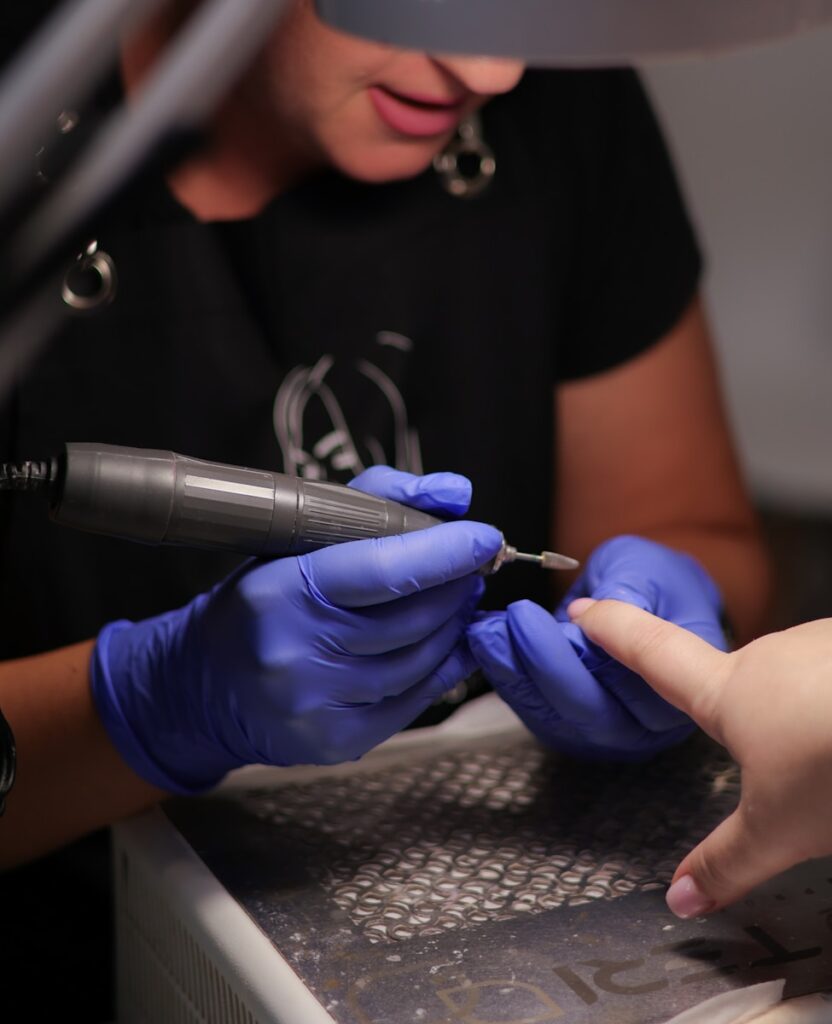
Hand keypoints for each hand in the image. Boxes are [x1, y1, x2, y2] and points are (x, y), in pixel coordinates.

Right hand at [91, 468, 501, 793]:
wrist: (206, 686)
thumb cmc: (265, 598)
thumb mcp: (300, 535)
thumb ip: (377, 499)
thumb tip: (454, 493)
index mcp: (281, 590)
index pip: (383, 570)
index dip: (445, 553)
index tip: (484, 538)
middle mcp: (293, 652)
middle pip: (411, 619)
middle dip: (456, 588)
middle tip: (472, 569)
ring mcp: (314, 703)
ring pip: (419, 661)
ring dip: (453, 627)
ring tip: (459, 602)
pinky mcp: (333, 741)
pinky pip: (413, 700)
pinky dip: (445, 669)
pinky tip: (453, 645)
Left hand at [467, 535, 724, 759]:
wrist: (646, 597)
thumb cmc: (656, 582)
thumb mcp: (647, 570)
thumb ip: (625, 591)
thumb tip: (584, 615)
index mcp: (683, 686)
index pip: (633, 680)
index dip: (592, 650)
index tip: (555, 615)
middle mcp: (645, 724)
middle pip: (587, 708)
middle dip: (541, 664)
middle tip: (508, 622)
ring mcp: (605, 733)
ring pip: (554, 715)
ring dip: (513, 672)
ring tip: (487, 631)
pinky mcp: (569, 728)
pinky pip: (533, 710)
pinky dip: (506, 678)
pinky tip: (487, 645)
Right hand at [570, 599, 831, 917]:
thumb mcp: (779, 831)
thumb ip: (725, 863)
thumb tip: (682, 897)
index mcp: (728, 693)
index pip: (650, 652)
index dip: (613, 629)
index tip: (584, 607)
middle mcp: (770, 657)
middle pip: (741, 684)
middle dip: (754, 720)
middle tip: (785, 765)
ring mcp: (819, 644)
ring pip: (799, 683)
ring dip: (809, 715)